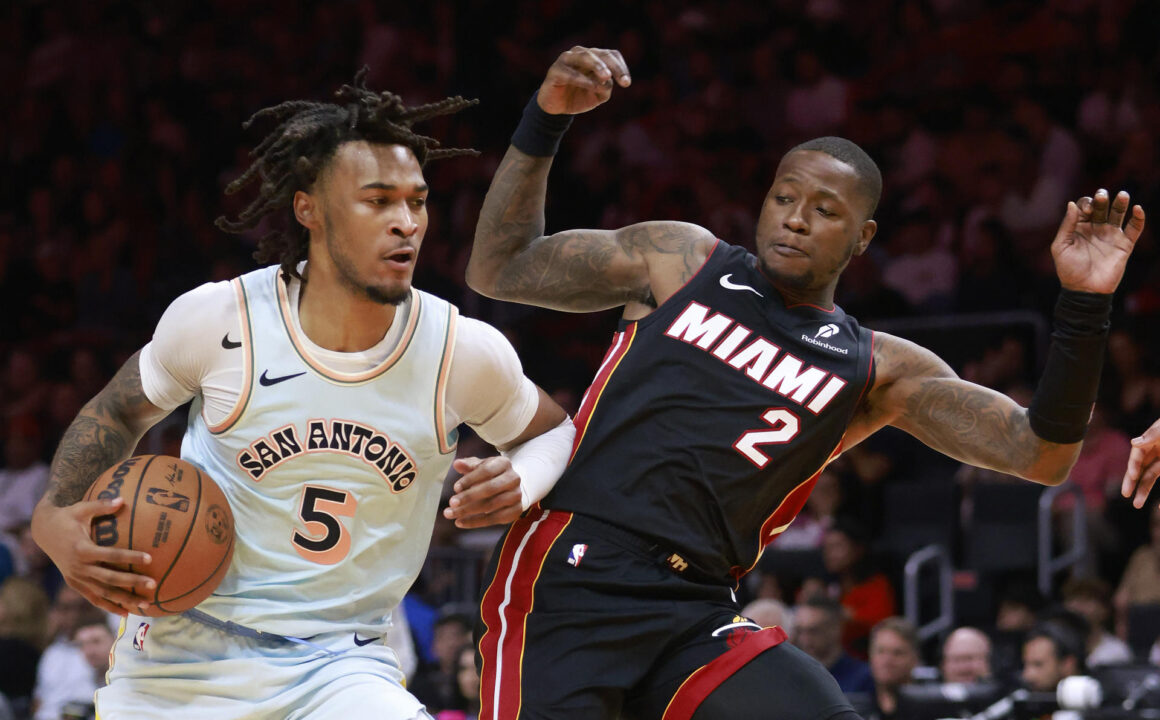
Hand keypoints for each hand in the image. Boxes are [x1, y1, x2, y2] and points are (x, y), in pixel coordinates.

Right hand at [30, 497, 154, 614]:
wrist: (43, 532)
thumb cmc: (67, 517)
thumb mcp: (82, 508)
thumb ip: (101, 504)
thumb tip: (122, 499)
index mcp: (82, 548)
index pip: (111, 555)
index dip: (130, 557)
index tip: (150, 558)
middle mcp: (79, 567)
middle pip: (109, 578)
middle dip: (132, 583)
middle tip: (153, 584)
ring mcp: (76, 578)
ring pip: (103, 592)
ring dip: (124, 599)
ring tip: (146, 604)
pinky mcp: (74, 584)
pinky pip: (93, 598)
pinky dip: (109, 606)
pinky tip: (127, 613)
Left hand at [442, 457, 523, 528]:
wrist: (509, 487)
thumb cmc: (489, 474)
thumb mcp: (479, 466)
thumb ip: (468, 465)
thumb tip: (457, 464)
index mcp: (504, 463)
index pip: (486, 471)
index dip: (470, 479)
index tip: (455, 488)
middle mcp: (514, 478)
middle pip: (490, 488)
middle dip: (469, 496)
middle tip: (451, 503)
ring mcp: (517, 495)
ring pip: (491, 505)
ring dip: (468, 511)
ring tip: (451, 514)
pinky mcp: (516, 511)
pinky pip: (494, 519)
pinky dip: (475, 522)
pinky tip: (460, 522)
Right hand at [536, 46, 630, 115]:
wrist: (557, 108)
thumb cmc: (579, 97)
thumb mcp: (598, 96)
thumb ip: (605, 88)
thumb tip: (608, 82)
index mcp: (594, 57)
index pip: (611, 55)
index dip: (620, 67)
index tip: (626, 83)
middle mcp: (581, 54)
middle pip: (601, 54)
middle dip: (613, 66)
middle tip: (622, 81)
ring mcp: (567, 60)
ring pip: (585, 57)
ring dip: (597, 66)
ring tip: (606, 77)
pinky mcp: (555, 70)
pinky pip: (570, 72)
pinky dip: (582, 79)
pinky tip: (592, 86)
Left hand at [1052, 189, 1144, 292]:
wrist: (1084, 290)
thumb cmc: (1069, 269)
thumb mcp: (1061, 246)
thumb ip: (1067, 225)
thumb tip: (1072, 203)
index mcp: (1079, 227)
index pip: (1085, 207)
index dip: (1086, 204)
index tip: (1086, 210)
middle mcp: (1096, 228)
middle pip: (1102, 207)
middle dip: (1102, 199)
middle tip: (1101, 196)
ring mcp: (1111, 235)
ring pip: (1118, 214)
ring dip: (1121, 203)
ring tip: (1123, 195)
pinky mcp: (1124, 244)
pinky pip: (1134, 229)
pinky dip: (1138, 218)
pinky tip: (1137, 209)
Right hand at [1123, 417, 1159, 508]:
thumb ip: (1153, 434)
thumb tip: (1133, 443)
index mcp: (1150, 441)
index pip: (1138, 454)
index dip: (1134, 464)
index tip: (1133, 474)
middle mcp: (1154, 452)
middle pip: (1140, 468)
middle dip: (1132, 482)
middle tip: (1125, 494)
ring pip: (1150, 477)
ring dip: (1143, 491)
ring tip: (1137, 505)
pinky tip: (1158, 507)